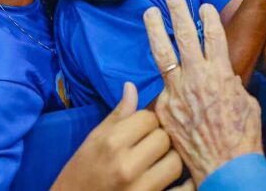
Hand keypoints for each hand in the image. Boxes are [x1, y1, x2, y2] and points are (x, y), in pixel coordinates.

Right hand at [52, 82, 181, 190]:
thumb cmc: (81, 171)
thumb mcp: (93, 140)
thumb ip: (117, 115)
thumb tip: (132, 86)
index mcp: (112, 143)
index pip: (149, 118)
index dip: (147, 120)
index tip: (141, 128)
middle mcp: (127, 165)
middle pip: (164, 138)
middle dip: (159, 139)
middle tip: (149, 146)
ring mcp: (140, 188)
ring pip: (175, 162)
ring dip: (169, 161)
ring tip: (157, 163)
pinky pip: (181, 190)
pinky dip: (183, 186)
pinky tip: (177, 182)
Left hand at [144, 0, 263, 185]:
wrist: (225, 165)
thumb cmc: (242, 136)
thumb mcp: (245, 102)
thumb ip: (231, 84)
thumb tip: (225, 77)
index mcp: (220, 73)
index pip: (214, 36)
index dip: (209, 17)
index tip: (204, 6)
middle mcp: (197, 77)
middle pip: (185, 36)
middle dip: (179, 12)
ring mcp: (178, 92)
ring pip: (163, 54)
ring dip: (156, 30)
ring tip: (150, 12)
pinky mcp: (165, 108)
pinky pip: (162, 87)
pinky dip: (163, 78)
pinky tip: (159, 69)